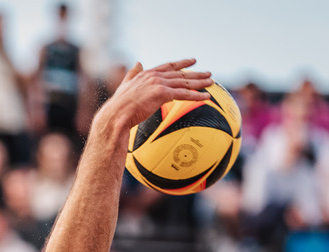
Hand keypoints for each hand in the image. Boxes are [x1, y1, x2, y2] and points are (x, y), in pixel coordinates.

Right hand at [96, 59, 212, 132]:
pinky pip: (184, 94)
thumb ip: (132, 74)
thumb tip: (137, 63)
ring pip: (185, 82)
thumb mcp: (125, 85)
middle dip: (196, 72)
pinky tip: (207, 97)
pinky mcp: (163, 93)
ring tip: (212, 82)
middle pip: (180, 73)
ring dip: (200, 82)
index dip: (182, 63)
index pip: (168, 66)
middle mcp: (154, 76)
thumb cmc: (118, 105)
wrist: (116, 115)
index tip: (193, 61)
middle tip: (209, 73)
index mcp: (146, 74)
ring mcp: (159, 83)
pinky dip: (197, 95)